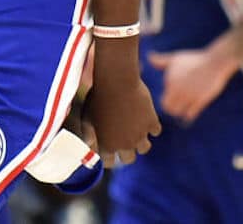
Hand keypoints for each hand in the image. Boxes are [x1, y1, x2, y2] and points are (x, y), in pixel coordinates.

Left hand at [83, 49, 160, 165]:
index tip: (108, 151)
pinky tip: (144, 118)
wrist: (116, 81)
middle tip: (122, 142)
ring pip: (144, 148)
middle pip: (129, 159)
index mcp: (107, 144)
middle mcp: (125, 144)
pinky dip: (150, 126)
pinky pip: (155, 131)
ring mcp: (140, 134)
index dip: (108, 157)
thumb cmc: (98, 96)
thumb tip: (89, 144)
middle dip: (125, 152)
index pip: (109, 162)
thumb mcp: (87, 115)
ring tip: (134, 132)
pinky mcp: (152, 122)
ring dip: (139, 142)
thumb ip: (87, 132)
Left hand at [148, 46, 238, 123]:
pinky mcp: (201, 101)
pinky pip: (191, 114)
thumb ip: (161, 61)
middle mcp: (178, 91)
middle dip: (172, 108)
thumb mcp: (175, 59)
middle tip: (175, 105)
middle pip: (169, 109)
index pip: (163, 100)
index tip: (170, 98)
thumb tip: (149, 57)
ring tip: (182, 108)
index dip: (166, 100)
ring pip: (179, 113)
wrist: (214, 63)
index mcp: (170, 82)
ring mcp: (189, 97)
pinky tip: (190, 112)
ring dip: (180, 112)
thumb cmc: (194, 60)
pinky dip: (189, 114)